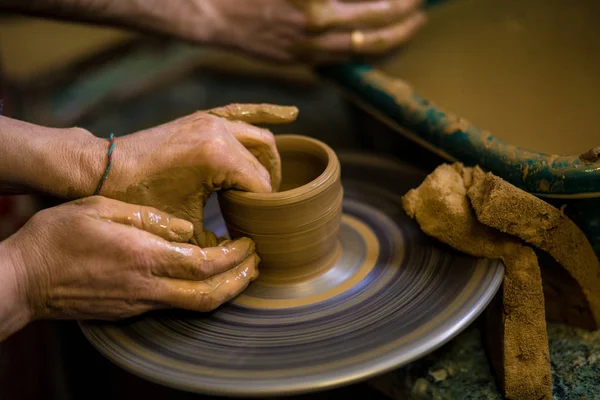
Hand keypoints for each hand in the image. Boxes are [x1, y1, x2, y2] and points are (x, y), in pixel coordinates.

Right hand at [0, 196, 257, 338]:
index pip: (206, 263)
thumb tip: (186, 227)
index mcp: (145, 257)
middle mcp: (148, 286)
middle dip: (240, 280)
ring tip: (242, 271)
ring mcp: (140, 302)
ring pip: (196, 305)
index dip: (235, 256)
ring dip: (225, 290)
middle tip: (257, 262)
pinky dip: (201, 293)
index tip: (249, 242)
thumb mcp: (103, 209)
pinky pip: (177, 305)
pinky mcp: (131, 309)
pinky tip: (205, 277)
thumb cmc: (59, 236)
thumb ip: (150, 218)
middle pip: (210, 294)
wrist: (24, 277)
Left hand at [103, 103, 297, 246]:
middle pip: (264, 165)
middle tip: (260, 211)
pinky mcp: (203, 118)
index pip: (260, 187)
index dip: (262, 210)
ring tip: (268, 185)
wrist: (105, 170)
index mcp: (218, 158)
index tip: (257, 226)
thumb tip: (245, 253)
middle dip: (266, 190)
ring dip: (269, 162)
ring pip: (261, 140)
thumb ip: (219, 242)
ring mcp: (212, 121)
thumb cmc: (141, 199)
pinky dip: (269, 113)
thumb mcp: (184, 226)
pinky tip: (290, 114)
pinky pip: (244, 112)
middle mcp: (219, 133)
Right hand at [191, 0, 426, 62]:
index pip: (374, 8)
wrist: (214, 12)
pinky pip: (342, 60)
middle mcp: (317, 31)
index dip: (399, 3)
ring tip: (408, 29)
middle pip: (375, 33)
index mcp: (318, 8)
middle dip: (404, 22)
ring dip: (390, 41)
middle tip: (421, 11)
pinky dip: (365, 52)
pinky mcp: (299, 60)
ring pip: (362, 51)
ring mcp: (308, 50)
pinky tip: (377, 43)